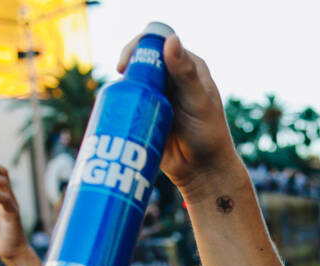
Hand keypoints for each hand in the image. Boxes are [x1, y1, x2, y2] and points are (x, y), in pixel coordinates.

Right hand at [116, 32, 242, 200]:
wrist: (202, 171)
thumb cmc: (208, 135)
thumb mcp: (197, 102)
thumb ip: (185, 73)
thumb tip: (171, 39)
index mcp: (187, 66)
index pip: (157, 43)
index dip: (139, 47)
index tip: (126, 64)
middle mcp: (171, 77)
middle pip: (140, 61)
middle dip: (127, 68)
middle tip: (121, 82)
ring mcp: (157, 96)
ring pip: (132, 82)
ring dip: (121, 87)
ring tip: (118, 101)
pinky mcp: (146, 114)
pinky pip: (127, 103)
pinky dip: (117, 104)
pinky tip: (111, 110)